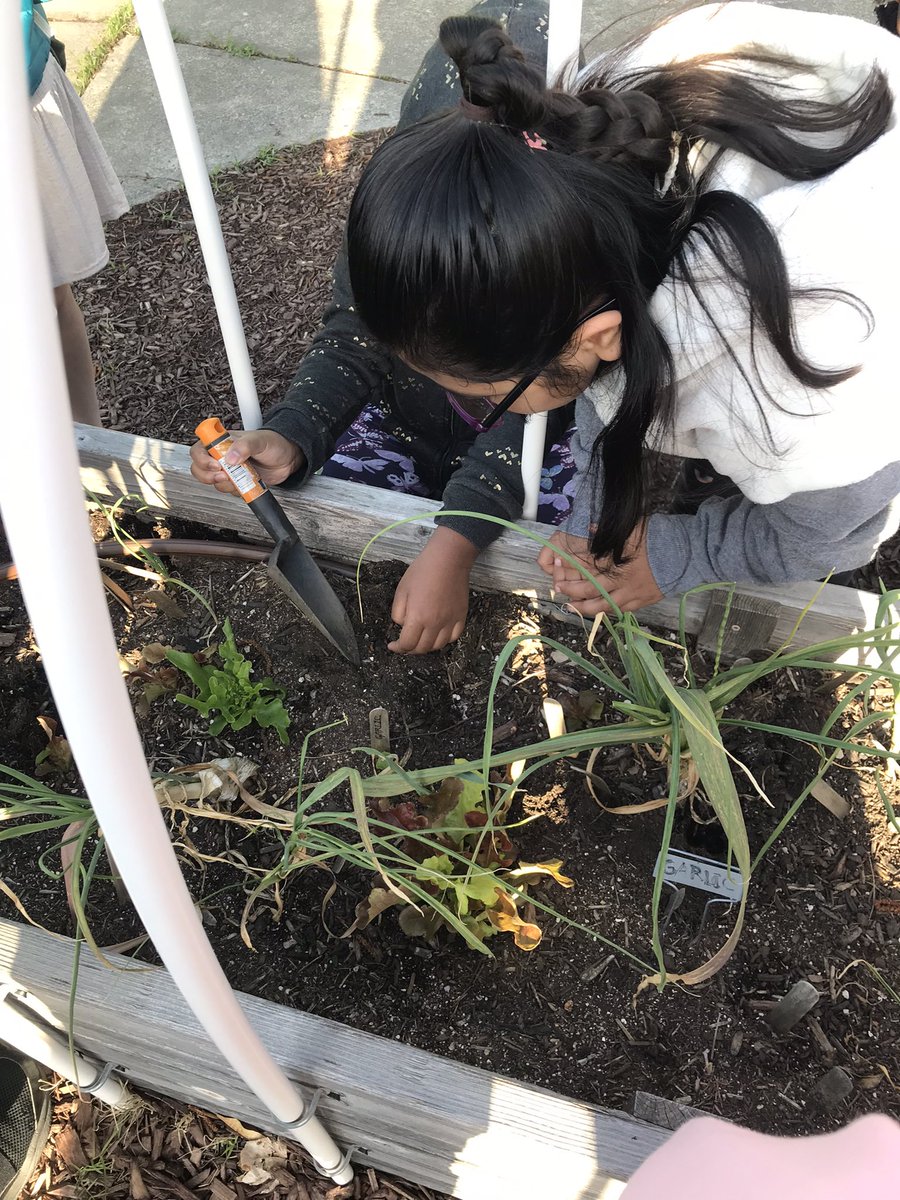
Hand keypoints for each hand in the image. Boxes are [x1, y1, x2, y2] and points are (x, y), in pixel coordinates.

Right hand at [190, 428, 304, 493]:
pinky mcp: (238, 482)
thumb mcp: (259, 440)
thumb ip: (245, 446)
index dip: (201, 459)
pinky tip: (247, 483)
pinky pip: (229, 490)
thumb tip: (231, 457)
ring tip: (240, 478)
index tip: (215, 465)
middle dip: (208, 476)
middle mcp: (222, 456)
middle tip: (224, 476)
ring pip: (213, 482)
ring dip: (225, 484)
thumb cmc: (274, 443)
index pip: (200, 449)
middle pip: (199, 468)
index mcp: (223, 442)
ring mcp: (229, 470)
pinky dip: (236, 490)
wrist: (288, 458)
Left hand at [388, 527, 477, 652]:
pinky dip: (444, 640)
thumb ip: (398, 612)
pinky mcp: (461, 616)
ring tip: (420, 639)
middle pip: (422, 648)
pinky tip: (437, 634)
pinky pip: (453, 637)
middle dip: (410, 649)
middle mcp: (435, 623)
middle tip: (405, 643)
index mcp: (417, 617)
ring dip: (427, 646)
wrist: (448, 560)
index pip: (407, 644)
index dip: (398, 648)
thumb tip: (402, 625)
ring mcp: (450, 621)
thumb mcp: (401, 590)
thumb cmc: (422, 572)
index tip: (393, 645)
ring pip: (438, 646)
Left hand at [537, 525, 662, 614]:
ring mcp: (632, 593)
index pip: (587, 572)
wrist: (686, 554)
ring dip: (585, 608)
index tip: (555, 572)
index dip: (570, 574)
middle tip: (558, 591)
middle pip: (591, 592)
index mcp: (617, 563)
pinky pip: (621, 610)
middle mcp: (622, 582)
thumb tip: (588, 527)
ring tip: (570, 607)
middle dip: (572, 592)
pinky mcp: (643, 600)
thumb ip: (608, 531)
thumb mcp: (631, 529)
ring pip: (604, 606)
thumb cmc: (658, 538)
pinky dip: (607, 611)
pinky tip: (598, 611)